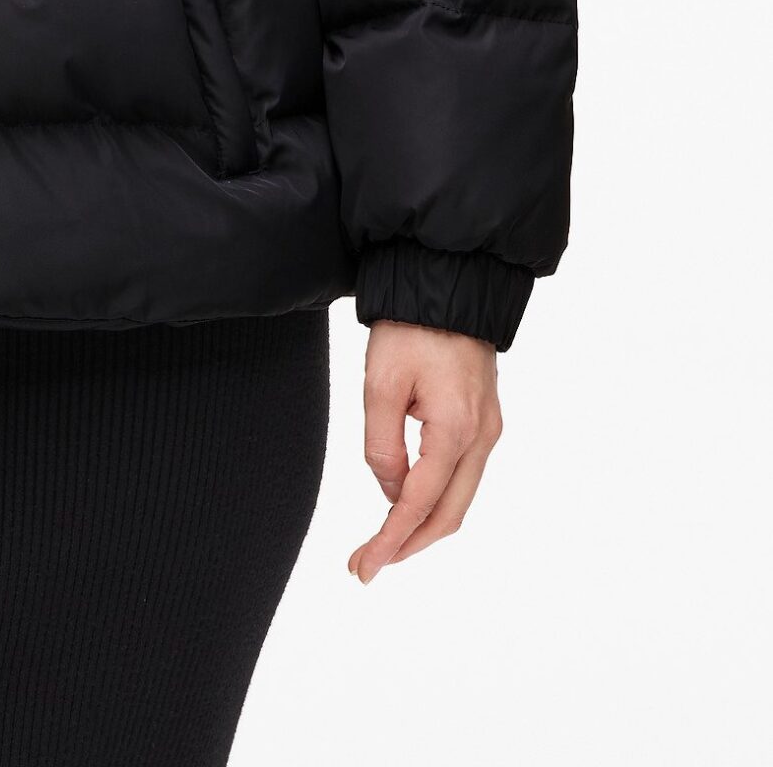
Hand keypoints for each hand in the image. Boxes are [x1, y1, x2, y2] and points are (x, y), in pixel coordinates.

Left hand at [348, 320, 502, 582]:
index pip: (418, 505)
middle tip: (368, 564)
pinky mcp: (484, 418)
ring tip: (382, 541)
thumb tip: (390, 492)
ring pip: (459, 499)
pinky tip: (407, 502)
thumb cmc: (411, 327)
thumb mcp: (379, 384)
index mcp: (456, 431)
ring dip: (422, 526)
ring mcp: (488, 428)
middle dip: (408, 545)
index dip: (389, 542)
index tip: (362, 568)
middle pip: (449, 515)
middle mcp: (481, 437)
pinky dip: (435, 498)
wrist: (449, 282)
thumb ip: (382, 446)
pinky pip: (463, 475)